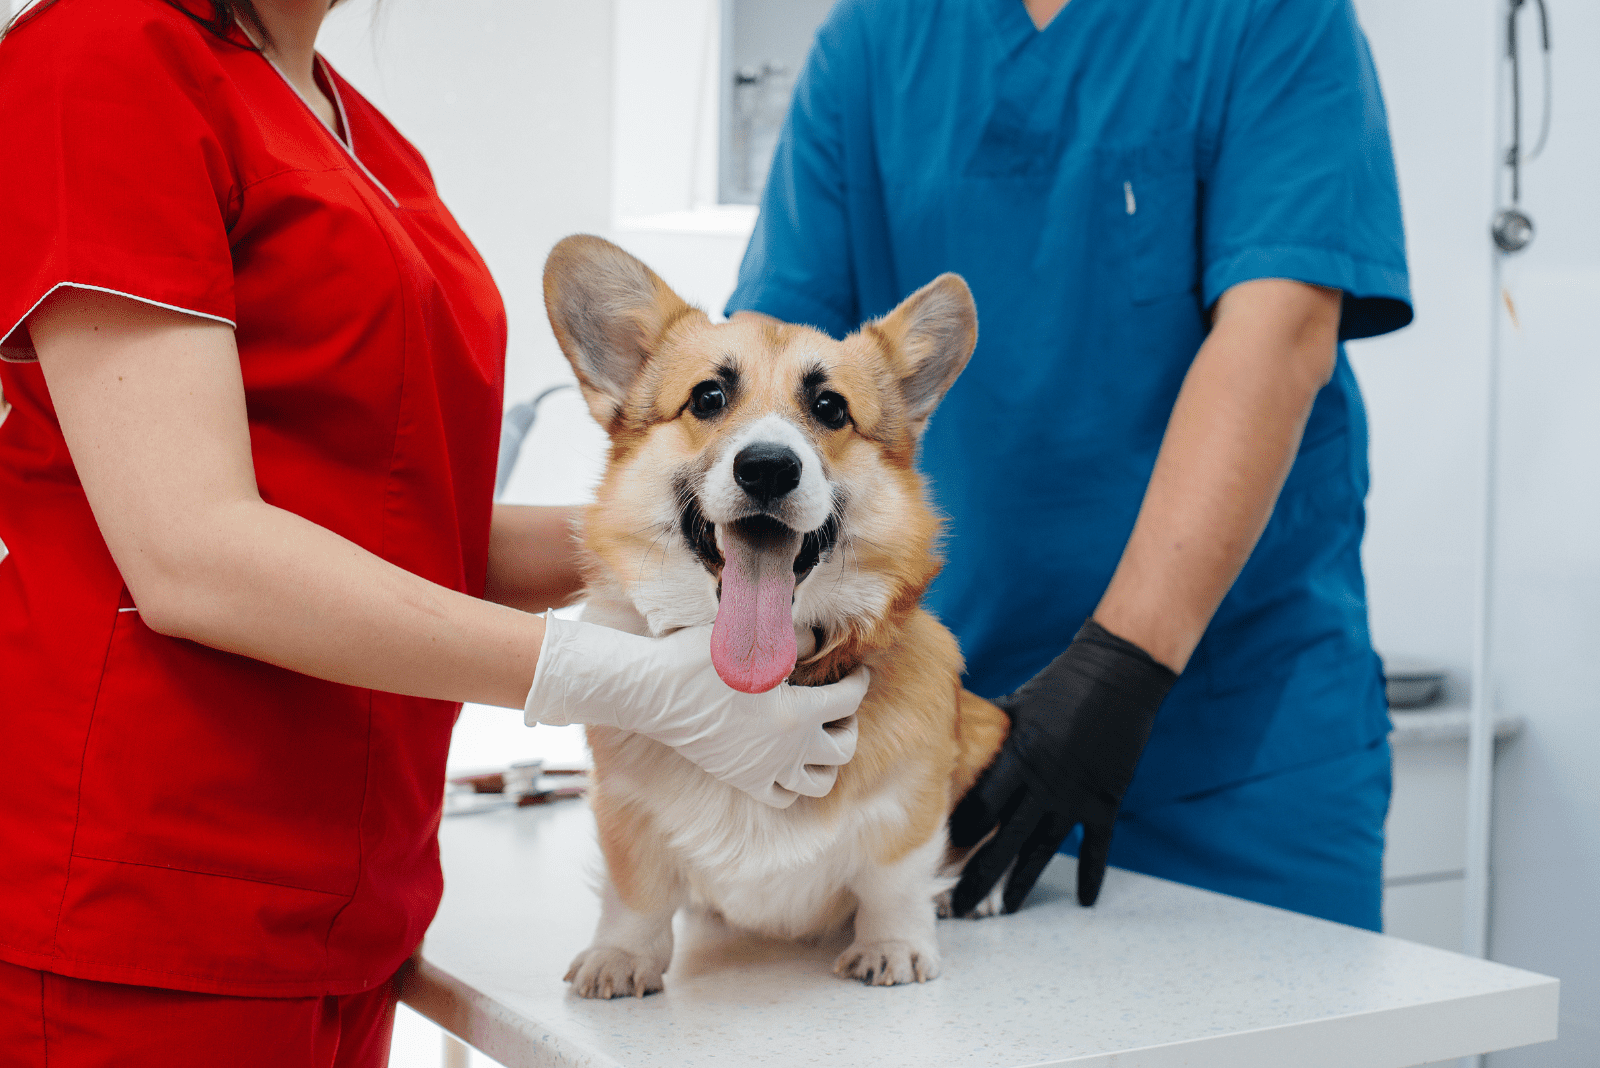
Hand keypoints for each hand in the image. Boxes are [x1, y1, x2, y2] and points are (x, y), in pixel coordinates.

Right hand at [525, 615, 866, 807]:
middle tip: (840, 708)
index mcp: (797, 712)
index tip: (857, 673)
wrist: (654, 692)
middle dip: (850, 725)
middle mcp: (788, 749)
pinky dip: (794, 784)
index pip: (849, 701)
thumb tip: (818, 643)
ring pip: (819, 782)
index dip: (859, 683)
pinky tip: (788, 761)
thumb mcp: (755, 638)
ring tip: (820, 739)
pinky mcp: (742, 780)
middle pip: (843, 749)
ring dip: (828, 761)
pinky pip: (782, 797)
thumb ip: (796, 640)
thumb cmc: (700, 658)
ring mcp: (766, 770)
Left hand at [947, 620, 1176, 914]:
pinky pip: (1095, 848)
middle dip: (980, 877)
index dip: (958, 836)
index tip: (938, 855)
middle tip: (960, 906)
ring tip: (1005, 909)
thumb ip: (985, 731)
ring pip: (1043, 852)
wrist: (1118, 676)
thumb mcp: (1013, 706)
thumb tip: (948, 735)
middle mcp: (1044, 787)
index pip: (979, 810)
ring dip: (1022, 883)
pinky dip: (1091, 875)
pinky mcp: (1105, 802)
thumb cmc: (1059, 685)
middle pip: (1005, 843)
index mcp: (1017, 760)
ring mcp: (1076, 799)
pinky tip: (1085, 901)